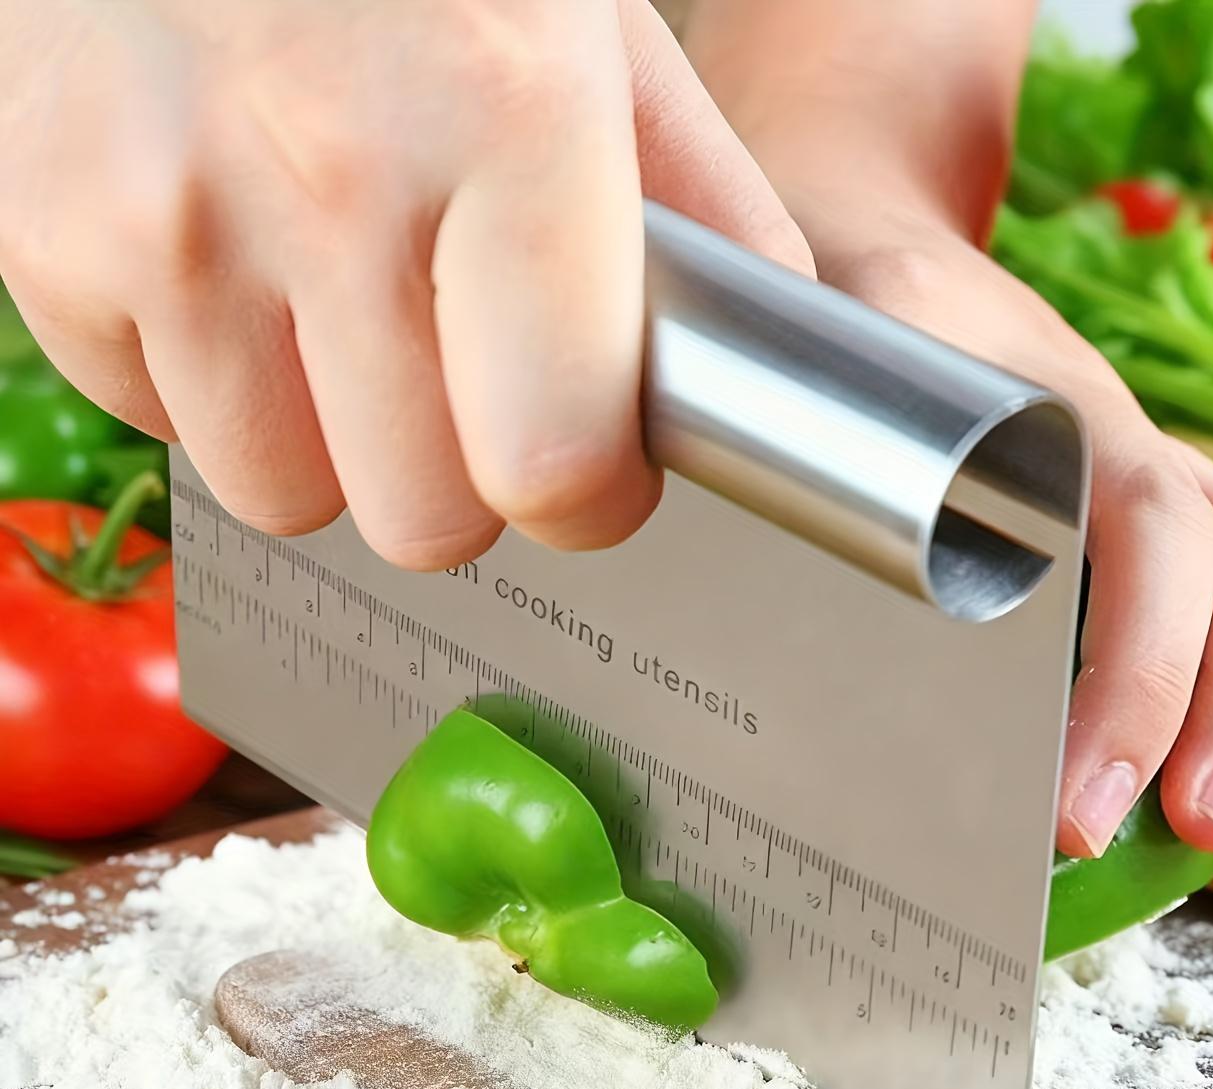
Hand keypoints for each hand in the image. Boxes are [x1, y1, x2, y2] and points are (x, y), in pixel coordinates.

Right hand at [0, 0, 810, 567]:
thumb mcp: (592, 22)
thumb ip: (696, 201)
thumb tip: (749, 347)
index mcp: (507, 114)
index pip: (556, 464)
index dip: (586, 496)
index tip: (584, 468)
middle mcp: (328, 174)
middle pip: (426, 523)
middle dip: (463, 478)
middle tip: (465, 384)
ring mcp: (167, 217)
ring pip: (290, 498)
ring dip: (336, 443)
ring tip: (343, 312)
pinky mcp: (50, 241)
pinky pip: (166, 429)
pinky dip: (217, 384)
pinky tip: (240, 270)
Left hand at [699, 111, 1212, 855]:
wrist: (855, 227)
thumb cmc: (834, 288)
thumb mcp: (826, 319)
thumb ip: (809, 375)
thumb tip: (760, 449)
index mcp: (1056, 395)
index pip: (1151, 525)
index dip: (1140, 657)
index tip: (1079, 787)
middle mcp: (1108, 432)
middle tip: (1185, 827)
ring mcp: (1113, 463)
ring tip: (1205, 822)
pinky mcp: (1099, 498)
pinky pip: (1204, 577)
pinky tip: (1192, 760)